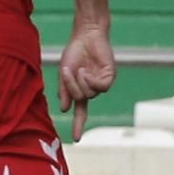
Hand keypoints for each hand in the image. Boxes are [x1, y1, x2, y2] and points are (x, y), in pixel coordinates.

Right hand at [59, 24, 116, 141]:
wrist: (85, 35)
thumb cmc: (74, 52)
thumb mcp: (64, 73)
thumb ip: (64, 91)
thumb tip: (65, 109)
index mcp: (81, 90)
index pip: (81, 112)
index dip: (79, 125)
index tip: (77, 139)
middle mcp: (92, 88)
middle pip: (82, 100)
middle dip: (72, 88)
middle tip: (67, 73)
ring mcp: (101, 82)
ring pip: (91, 94)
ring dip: (81, 83)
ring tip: (80, 69)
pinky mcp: (109, 75)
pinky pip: (101, 87)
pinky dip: (91, 81)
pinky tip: (87, 72)